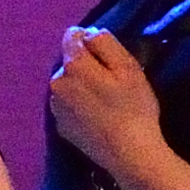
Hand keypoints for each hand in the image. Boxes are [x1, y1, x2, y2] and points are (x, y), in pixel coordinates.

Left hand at [47, 25, 168, 180]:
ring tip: (105, 103)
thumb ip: (105, 42)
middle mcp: (56, 83)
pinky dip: (79, 106)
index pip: (72, 35)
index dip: (92, 41)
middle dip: (87, 66)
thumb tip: (88, 34)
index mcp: (73, 65)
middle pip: (70, 62)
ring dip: (82, 87)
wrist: (129, 155)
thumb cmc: (133, 108)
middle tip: (113, 83)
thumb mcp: (128, 67)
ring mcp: (56, 107)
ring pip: (68, 84)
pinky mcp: (60, 127)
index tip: (111, 58)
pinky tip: (98, 118)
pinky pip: (68, 106)